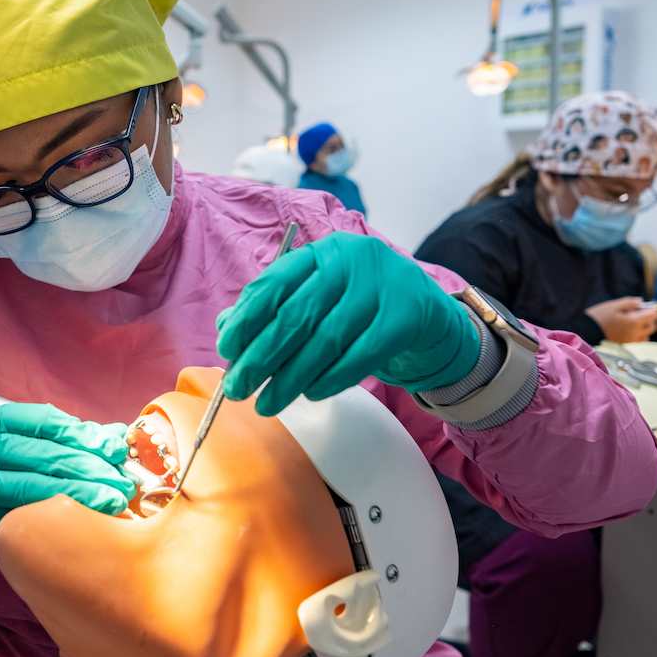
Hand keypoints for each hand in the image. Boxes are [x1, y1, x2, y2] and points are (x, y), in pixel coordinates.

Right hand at [0, 403, 132, 572]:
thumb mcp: (8, 458)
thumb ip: (51, 444)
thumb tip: (110, 435)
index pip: (44, 420)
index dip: (83, 432)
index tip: (114, 447)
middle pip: (46, 448)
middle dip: (91, 462)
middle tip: (123, 476)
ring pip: (39, 476)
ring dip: (83, 486)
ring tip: (114, 497)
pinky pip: (26, 502)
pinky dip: (60, 505)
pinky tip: (85, 512)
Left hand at [216, 231, 480, 415]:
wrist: (429, 313)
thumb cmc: (360, 306)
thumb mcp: (319, 298)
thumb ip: (275, 308)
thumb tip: (227, 329)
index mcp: (321, 252)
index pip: (274, 283)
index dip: (246, 319)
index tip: (227, 351)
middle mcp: (350, 261)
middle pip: (296, 315)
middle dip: (261, 357)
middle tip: (239, 388)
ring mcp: (381, 287)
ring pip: (325, 340)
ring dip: (291, 378)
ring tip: (268, 403)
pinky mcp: (405, 317)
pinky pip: (359, 356)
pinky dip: (330, 379)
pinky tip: (310, 394)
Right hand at [586, 297, 656, 343]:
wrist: (588, 330)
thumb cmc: (600, 316)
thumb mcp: (615, 305)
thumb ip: (630, 302)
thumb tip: (641, 302)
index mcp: (634, 322)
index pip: (653, 315)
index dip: (650, 309)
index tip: (643, 306)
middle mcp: (635, 333)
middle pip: (652, 326)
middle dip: (648, 319)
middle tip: (637, 313)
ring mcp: (630, 340)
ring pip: (646, 335)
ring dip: (644, 328)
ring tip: (632, 321)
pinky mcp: (625, 343)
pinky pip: (639, 340)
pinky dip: (638, 334)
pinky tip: (629, 328)